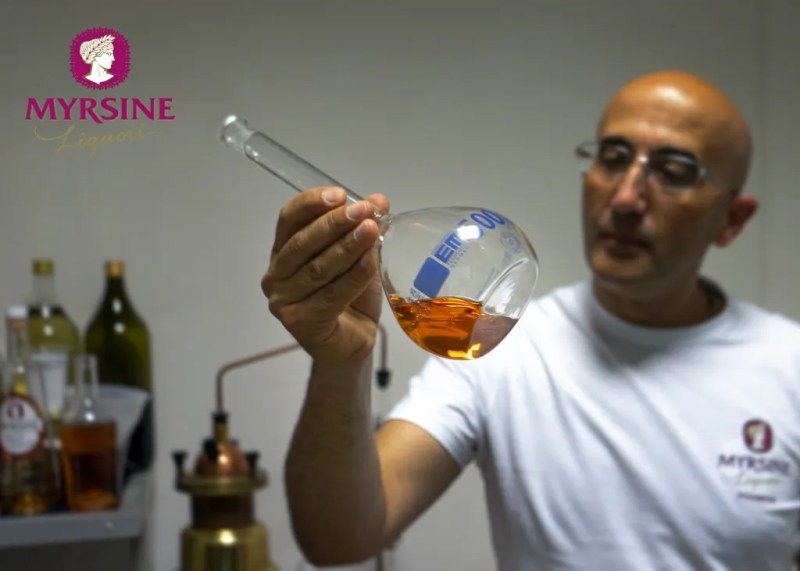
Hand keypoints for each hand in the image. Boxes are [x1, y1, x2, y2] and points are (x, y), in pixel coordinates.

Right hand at [262, 187, 389, 363]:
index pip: (288, 219)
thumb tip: (380, 201)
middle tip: (365, 211)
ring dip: (347, 247)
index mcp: (283, 251)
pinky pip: (331, 295)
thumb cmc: (350, 295)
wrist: (352, 342)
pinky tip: (371, 262)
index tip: (339, 194)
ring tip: (372, 232)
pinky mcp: (300, 322)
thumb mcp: (357, 256)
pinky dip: (354, 277)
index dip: (311, 203)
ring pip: (318, 269)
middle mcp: (275, 275)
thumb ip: (362, 229)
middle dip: (335, 224)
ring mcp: (283, 301)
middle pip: (303, 243)